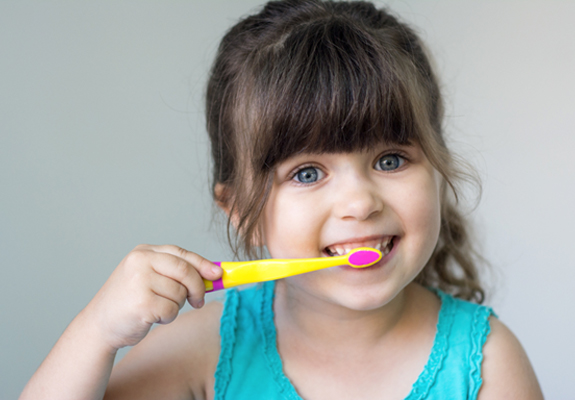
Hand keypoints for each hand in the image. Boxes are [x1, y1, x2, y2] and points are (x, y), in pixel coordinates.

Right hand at [83, 244, 221, 350]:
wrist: (98, 325)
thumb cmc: (129, 301)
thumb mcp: (149, 278)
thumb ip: (176, 273)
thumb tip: (214, 274)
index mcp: (143, 252)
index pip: (181, 254)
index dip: (202, 264)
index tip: (218, 274)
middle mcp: (140, 262)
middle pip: (185, 271)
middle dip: (198, 287)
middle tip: (198, 301)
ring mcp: (139, 282)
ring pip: (180, 293)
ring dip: (176, 306)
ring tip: (156, 307)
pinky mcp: (142, 303)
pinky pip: (171, 310)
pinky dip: (167, 317)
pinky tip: (151, 316)